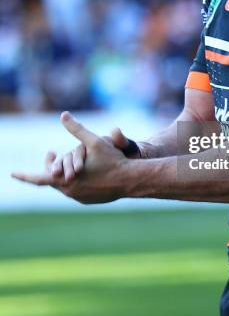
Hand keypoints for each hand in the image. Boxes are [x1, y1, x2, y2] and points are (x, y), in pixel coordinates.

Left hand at [11, 112, 132, 203]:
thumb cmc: (111, 160)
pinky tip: (84, 173)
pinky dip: (76, 181)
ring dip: (64, 174)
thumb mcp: (93, 141)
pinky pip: (77, 190)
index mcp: (64, 179)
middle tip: (52, 153)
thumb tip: (63, 115)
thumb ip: (77, 129)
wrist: (129, 180)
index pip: (38, 178)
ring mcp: (78, 197)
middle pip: (52, 178)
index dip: (24, 175)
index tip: (12, 173)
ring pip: (65, 184)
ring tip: (69, 162)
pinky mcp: (88, 200)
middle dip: (51, 166)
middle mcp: (68, 191)